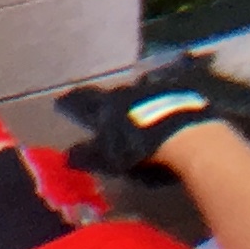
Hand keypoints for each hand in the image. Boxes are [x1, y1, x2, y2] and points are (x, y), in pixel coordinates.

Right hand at [56, 62, 226, 182]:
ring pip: (138, 92)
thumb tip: (67, 156)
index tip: (63, 102)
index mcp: (106, 107)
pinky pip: (165, 92)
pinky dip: (163, 99)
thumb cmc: (143, 151)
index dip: (72, 103)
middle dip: (107, 102)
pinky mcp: (179, 92)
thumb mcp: (111, 158)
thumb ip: (90, 156)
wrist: (187, 135)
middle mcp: (126, 92)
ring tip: (137, 109)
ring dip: (136, 100)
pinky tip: (167, 108)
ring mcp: (154, 90)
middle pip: (112, 95)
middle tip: (105, 109)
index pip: (83, 102)